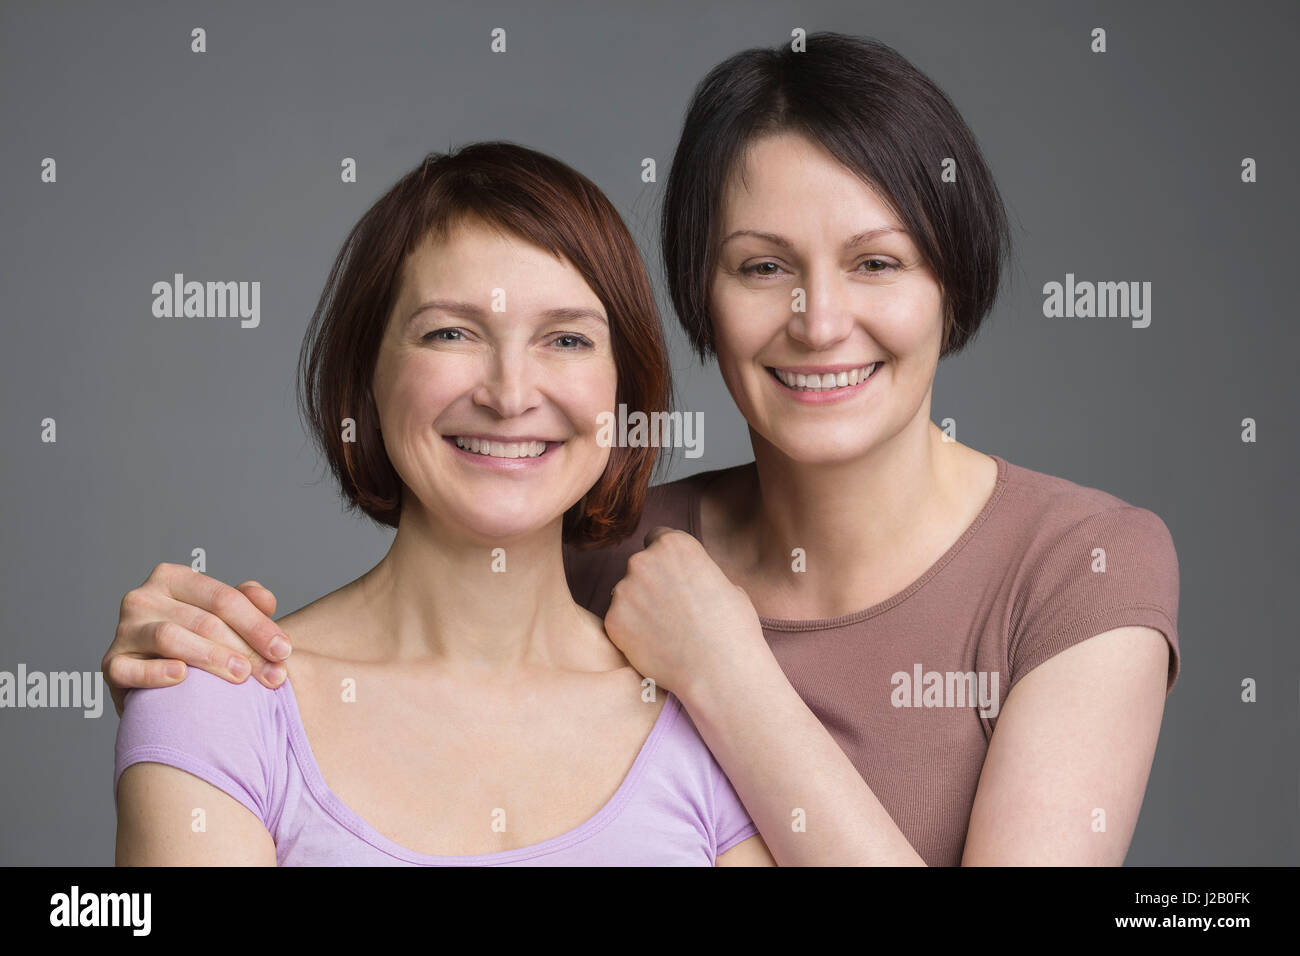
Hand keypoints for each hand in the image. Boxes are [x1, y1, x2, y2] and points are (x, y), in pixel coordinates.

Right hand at [102, 563, 291, 716]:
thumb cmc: (201, 640)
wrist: (162, 679)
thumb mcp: (224, 615)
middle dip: (244, 648)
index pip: (224, 599)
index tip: (285, 650)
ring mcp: (124, 630)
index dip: (258, 625)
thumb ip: (246, 602)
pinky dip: (156, 672)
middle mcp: (143, 598)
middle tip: (273, 674)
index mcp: (173, 578)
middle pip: (204, 621)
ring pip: (170, 638)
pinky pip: (130, 669)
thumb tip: (265, 601)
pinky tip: (182, 677)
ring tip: (241, 677)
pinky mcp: (112, 663)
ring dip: (211, 658)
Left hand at [603, 527, 765, 698]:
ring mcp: (624, 591)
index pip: (657, 538)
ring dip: (639, 607)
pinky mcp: (613, 621)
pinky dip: (631, 632)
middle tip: (671, 610)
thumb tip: (688, 577)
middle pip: (639, 566)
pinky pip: (619, 621)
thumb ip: (697, 572)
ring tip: (665, 632)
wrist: (719, 670)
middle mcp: (643, 560)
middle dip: (651, 583)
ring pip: (626, 594)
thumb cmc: (733, 627)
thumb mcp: (725, 582)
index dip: (666, 560)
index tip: (674, 578)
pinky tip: (654, 646)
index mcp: (674, 544)